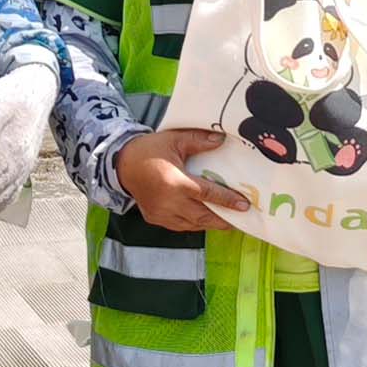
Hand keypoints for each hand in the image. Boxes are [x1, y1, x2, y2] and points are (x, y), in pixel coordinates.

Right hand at [111, 126, 251, 236]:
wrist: (122, 165)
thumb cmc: (150, 150)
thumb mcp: (174, 140)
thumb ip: (199, 140)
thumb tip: (222, 139)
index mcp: (175, 182)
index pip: (207, 194)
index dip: (227, 201)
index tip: (244, 205)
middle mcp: (169, 202)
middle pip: (202, 216)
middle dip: (224, 220)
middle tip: (242, 220)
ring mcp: (161, 213)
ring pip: (192, 225)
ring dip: (211, 224)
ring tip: (229, 222)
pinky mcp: (156, 218)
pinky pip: (180, 226)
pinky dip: (195, 225)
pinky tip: (206, 221)